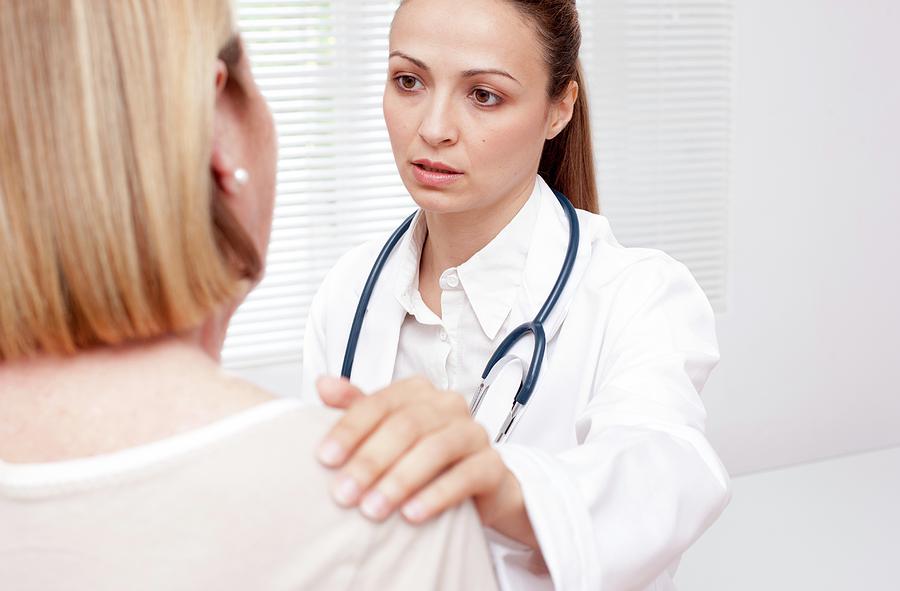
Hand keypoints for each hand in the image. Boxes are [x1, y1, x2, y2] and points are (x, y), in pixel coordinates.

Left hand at [315, 375, 536, 546]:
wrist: (477, 488)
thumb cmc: (424, 456)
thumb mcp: (387, 432)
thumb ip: (357, 407)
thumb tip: (323, 383)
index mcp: (418, 391)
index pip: (380, 403)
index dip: (350, 429)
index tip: (325, 458)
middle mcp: (448, 405)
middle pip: (406, 425)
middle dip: (371, 461)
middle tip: (344, 494)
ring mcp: (474, 433)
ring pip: (435, 449)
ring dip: (400, 481)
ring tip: (373, 510)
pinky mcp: (493, 465)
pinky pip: (466, 476)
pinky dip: (437, 495)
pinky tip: (412, 515)